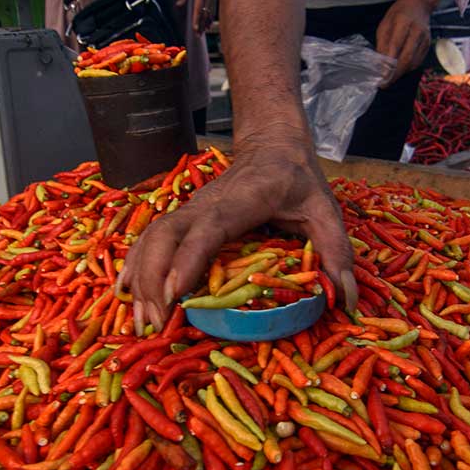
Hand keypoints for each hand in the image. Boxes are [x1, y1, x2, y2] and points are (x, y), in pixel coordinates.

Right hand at [119, 134, 356, 332]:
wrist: (272, 145)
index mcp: (242, 200)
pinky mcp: (182, 218)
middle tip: (156, 324)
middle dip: (154, 279)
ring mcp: (189, 210)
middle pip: (166, 236)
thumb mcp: (325, 211)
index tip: (176, 293)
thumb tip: (345, 300)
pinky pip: (149, 241)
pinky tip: (125, 295)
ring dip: (140, 279)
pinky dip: (134, 267)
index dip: (189, 259)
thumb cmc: (298, 180)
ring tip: (141, 321)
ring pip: (151, 239)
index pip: (209, 228)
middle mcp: (206, 205)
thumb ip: (337, 252)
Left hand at [177, 0, 216, 32]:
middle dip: (201, 25)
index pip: (198, 9)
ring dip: (206, 24)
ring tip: (202, 33)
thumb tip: (178, 5)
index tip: (194, 28)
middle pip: (205, 14)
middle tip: (197, 35)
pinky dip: (210, 19)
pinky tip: (207, 25)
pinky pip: (213, 11)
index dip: (196, 20)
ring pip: (209, 14)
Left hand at [376, 0, 432, 87]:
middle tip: (384, 84)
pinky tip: (400, 71)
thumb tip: (380, 63)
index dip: (388, 63)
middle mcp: (417, 31)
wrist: (419, 4)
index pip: (395, 46)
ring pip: (413, 62)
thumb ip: (382, 43)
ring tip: (390, 79)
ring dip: (401, 73)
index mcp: (403, 22)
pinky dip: (408, 69)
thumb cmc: (398, 14)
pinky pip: (418, 61)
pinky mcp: (428, 45)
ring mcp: (425, 38)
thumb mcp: (385, 24)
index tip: (380, 75)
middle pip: (406, 57)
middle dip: (395, 74)